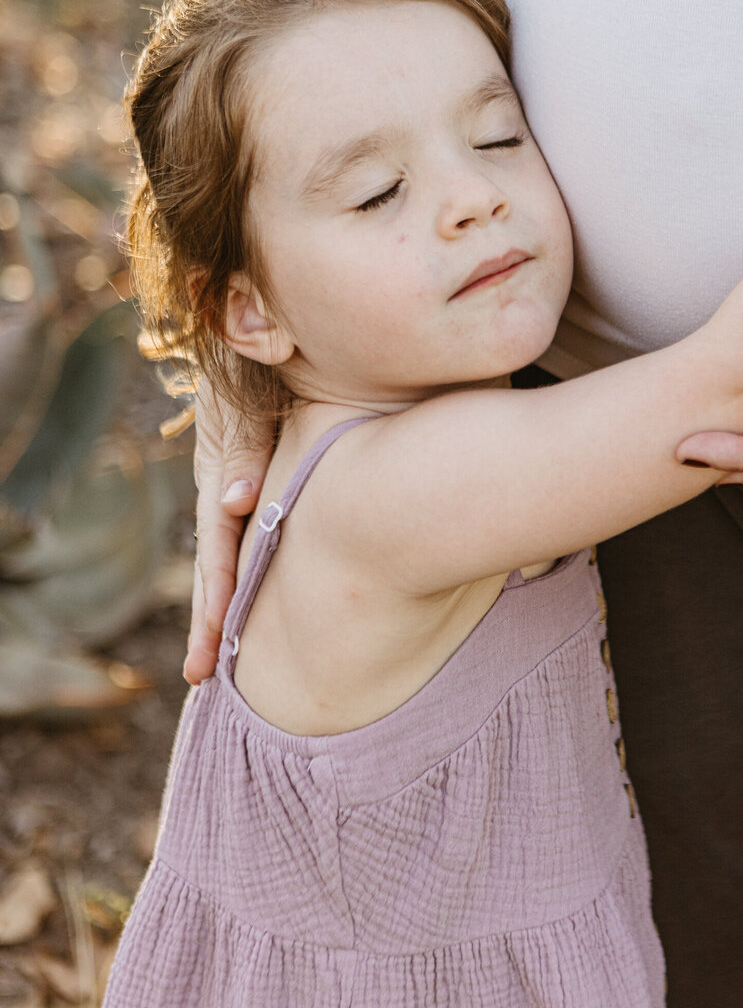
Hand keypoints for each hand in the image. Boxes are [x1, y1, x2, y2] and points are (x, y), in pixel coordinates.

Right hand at [185, 380, 272, 683]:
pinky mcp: (266, 476)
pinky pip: (256, 533)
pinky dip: (252, 571)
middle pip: (217, 563)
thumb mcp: (246, 399)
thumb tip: (237, 504)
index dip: (216, 599)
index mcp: (220, 473)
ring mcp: (245, 483)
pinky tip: (260, 602)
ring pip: (235, 554)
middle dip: (211, 621)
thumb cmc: (260, 360)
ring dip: (228, 605)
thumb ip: (245, 449)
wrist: (277, 330)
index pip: (216, 549)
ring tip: (220, 661)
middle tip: (201, 677)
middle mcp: (227, 485)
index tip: (212, 651)